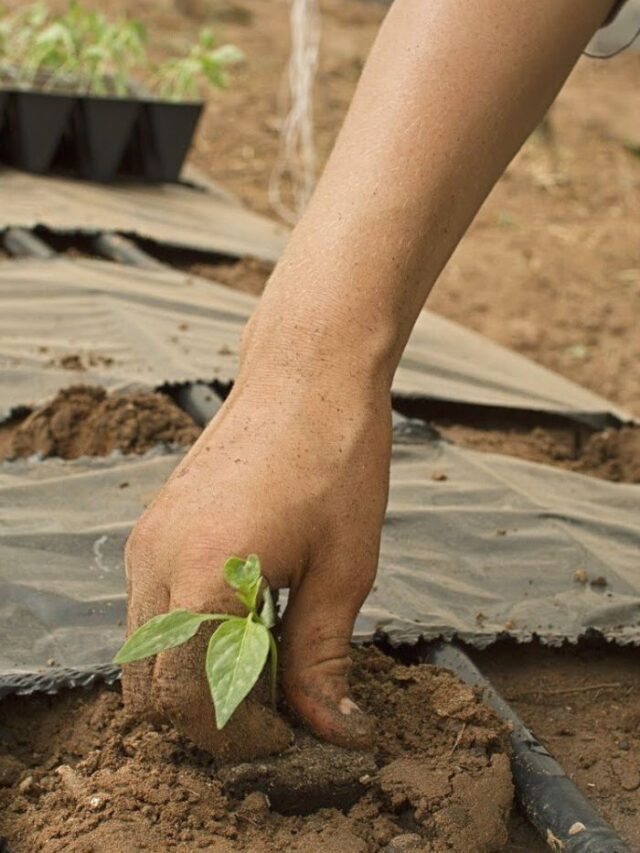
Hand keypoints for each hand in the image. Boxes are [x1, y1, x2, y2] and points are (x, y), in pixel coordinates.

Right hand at [123, 347, 391, 759]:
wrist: (307, 378)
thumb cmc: (335, 462)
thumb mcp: (342, 570)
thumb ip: (322, 659)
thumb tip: (332, 730)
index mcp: (202, 577)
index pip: (186, 702)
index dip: (237, 737)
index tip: (288, 735)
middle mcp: (155, 561)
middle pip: (149, 688)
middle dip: (206, 717)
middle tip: (274, 712)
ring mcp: (146, 541)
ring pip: (143, 651)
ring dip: (192, 677)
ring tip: (263, 663)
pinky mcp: (153, 526)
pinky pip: (148, 608)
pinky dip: (184, 638)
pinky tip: (242, 619)